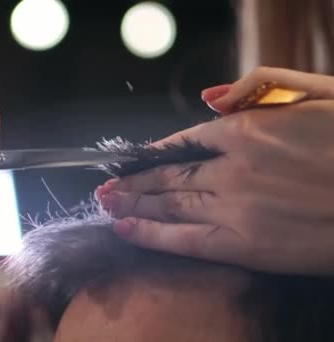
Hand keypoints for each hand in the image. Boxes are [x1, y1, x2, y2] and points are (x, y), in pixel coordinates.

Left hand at [97, 67, 333, 274]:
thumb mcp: (318, 93)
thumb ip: (259, 87)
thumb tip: (206, 97)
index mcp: (249, 128)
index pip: (184, 141)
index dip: (153, 153)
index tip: (132, 159)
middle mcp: (232, 168)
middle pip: (167, 175)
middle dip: (132, 181)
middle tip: (104, 186)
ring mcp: (235, 208)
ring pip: (167, 205)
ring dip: (131, 204)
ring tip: (104, 204)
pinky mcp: (246, 246)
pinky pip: (184, 240)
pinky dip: (150, 234)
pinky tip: (125, 228)